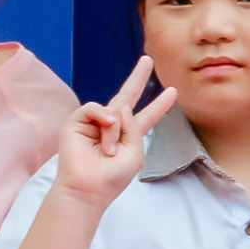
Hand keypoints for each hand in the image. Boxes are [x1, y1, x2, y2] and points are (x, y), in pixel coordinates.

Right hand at [52, 57, 173, 206]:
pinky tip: (102, 139)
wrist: (88, 188)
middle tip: (148, 60)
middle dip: (138, 78)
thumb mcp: (134, 152)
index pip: (148, 115)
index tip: (173, 91)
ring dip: (114, 132)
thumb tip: (121, 106)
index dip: (160, 104)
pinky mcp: (76, 121)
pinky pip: (94, 109)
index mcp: (129, 135)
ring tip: (108, 151)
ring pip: (113, 110)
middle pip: (127, 96)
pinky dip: (102, 121)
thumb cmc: (112, 176)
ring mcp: (94, 122)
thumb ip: (134, 127)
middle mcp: (112, 125)